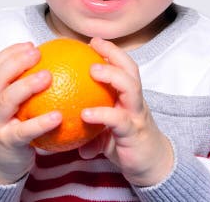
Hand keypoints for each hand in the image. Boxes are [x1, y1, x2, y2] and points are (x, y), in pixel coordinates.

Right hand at [0, 42, 62, 184]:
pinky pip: (25, 130)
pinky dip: (41, 122)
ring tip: (48, 76)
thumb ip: (22, 85)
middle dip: (16, 62)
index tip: (31, 44)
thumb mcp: (9, 105)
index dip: (11, 52)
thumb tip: (54, 60)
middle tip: (38, 53)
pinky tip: (59, 116)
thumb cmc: (10, 127)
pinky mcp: (7, 143)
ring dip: (27, 86)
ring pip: (6, 100)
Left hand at [78, 37, 174, 186]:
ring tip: (94, 70)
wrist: (151, 168)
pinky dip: (102, 115)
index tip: (92, 42)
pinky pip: (119, 120)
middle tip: (94, 47)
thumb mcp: (104, 131)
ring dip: (113, 76)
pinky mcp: (134, 134)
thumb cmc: (126, 144)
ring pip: (131, 89)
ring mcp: (136, 116)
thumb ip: (87, 123)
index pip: (123, 67)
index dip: (110, 52)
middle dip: (115, 54)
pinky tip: (85, 114)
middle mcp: (135, 103)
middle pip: (131, 71)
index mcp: (128, 98)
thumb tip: (58, 118)